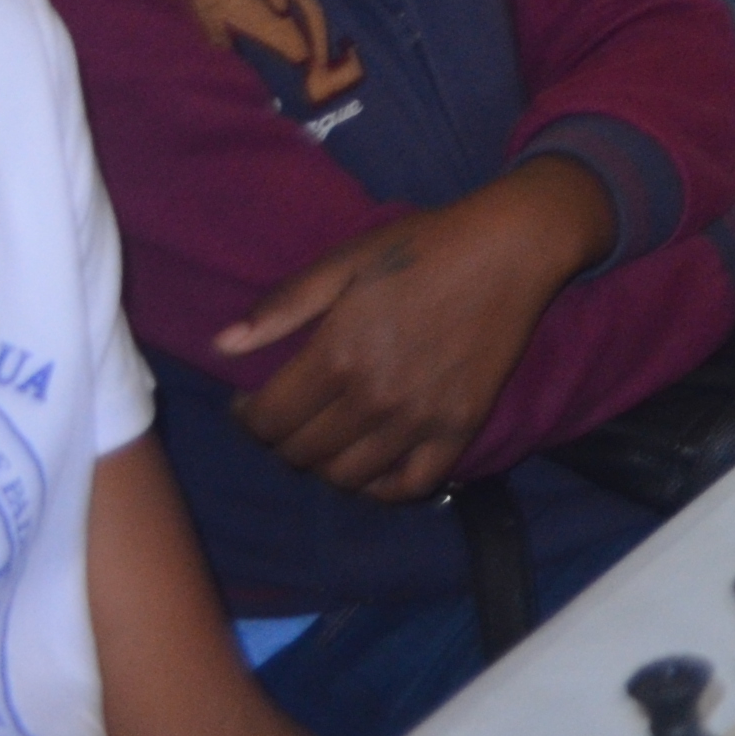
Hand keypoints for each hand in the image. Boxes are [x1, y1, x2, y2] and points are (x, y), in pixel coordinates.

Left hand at [219, 156, 613, 500]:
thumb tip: (221, 346)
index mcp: (338, 354)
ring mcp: (420, 418)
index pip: (267, 422)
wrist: (513, 246)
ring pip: (346, 477)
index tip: (250, 405)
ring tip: (328, 439)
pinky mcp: (460, 426)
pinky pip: (411, 485)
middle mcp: (374, 397)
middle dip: (281, 441)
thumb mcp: (346, 261)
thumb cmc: (424, 246)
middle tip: (290, 419)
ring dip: (324, 466)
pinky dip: (383, 489)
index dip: (247, 420)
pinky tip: (373, 467)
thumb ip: (283, 305)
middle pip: (301, 454)